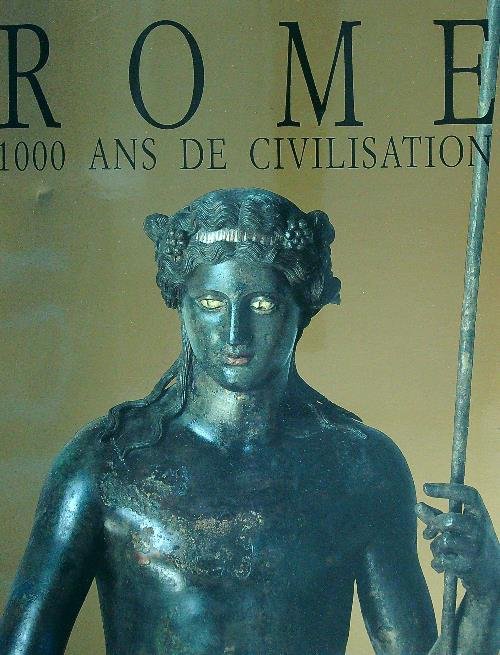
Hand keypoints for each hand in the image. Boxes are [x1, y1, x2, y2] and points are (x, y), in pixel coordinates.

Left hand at [416, 483, 499, 598]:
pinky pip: (442, 559)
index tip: (424, 487)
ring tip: (438, 550)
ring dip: (435, 546)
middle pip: (451, 520)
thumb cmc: (470, 542)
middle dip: (435, 524)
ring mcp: (475, 548)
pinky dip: (436, 562)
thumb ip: (437, 514)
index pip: (468, 494)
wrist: (491, 574)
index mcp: (479, 514)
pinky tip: (440, 564)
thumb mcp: (458, 525)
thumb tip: (417, 506)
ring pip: (445, 540)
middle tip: (428, 533)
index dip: (446, 489)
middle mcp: (480, 529)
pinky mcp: (469, 566)